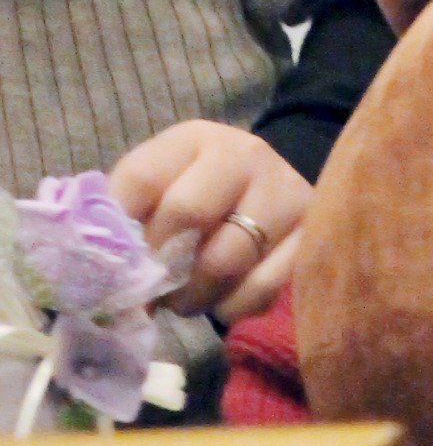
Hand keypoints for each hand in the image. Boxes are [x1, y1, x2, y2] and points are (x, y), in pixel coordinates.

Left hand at [107, 121, 308, 322]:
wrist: (275, 190)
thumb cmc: (203, 193)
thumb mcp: (164, 185)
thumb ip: (130, 214)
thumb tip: (107, 270)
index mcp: (196, 139)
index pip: (144, 177)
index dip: (123, 229)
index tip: (116, 264)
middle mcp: (246, 156)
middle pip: (188, 213)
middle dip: (161, 263)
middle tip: (153, 289)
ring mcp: (286, 194)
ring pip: (226, 259)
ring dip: (194, 294)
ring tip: (186, 300)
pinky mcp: (313, 236)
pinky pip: (263, 287)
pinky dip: (233, 306)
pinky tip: (224, 301)